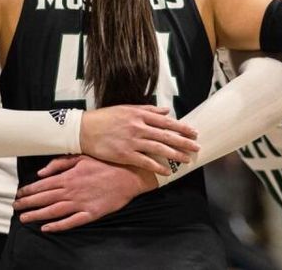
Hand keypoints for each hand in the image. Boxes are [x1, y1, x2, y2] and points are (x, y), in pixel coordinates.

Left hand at [11, 155, 154, 231]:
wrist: (128, 175)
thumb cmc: (105, 163)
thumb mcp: (81, 156)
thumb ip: (60, 163)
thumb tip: (42, 172)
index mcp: (68, 176)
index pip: (42, 185)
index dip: (28, 191)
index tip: (18, 195)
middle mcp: (71, 191)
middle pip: (44, 199)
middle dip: (28, 203)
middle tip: (15, 208)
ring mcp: (80, 203)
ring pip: (54, 211)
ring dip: (37, 215)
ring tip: (25, 219)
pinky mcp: (90, 213)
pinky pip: (71, 221)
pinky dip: (58, 226)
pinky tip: (47, 228)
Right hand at [80, 105, 198, 175]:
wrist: (84, 129)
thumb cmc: (105, 118)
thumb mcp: (126, 108)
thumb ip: (147, 110)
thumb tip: (166, 111)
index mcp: (139, 114)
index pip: (166, 122)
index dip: (182, 127)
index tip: (194, 132)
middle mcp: (138, 127)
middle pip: (166, 135)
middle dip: (184, 142)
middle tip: (197, 147)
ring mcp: (132, 141)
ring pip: (159, 148)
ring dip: (175, 154)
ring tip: (187, 160)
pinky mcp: (125, 154)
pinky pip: (146, 162)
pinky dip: (158, 167)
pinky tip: (168, 171)